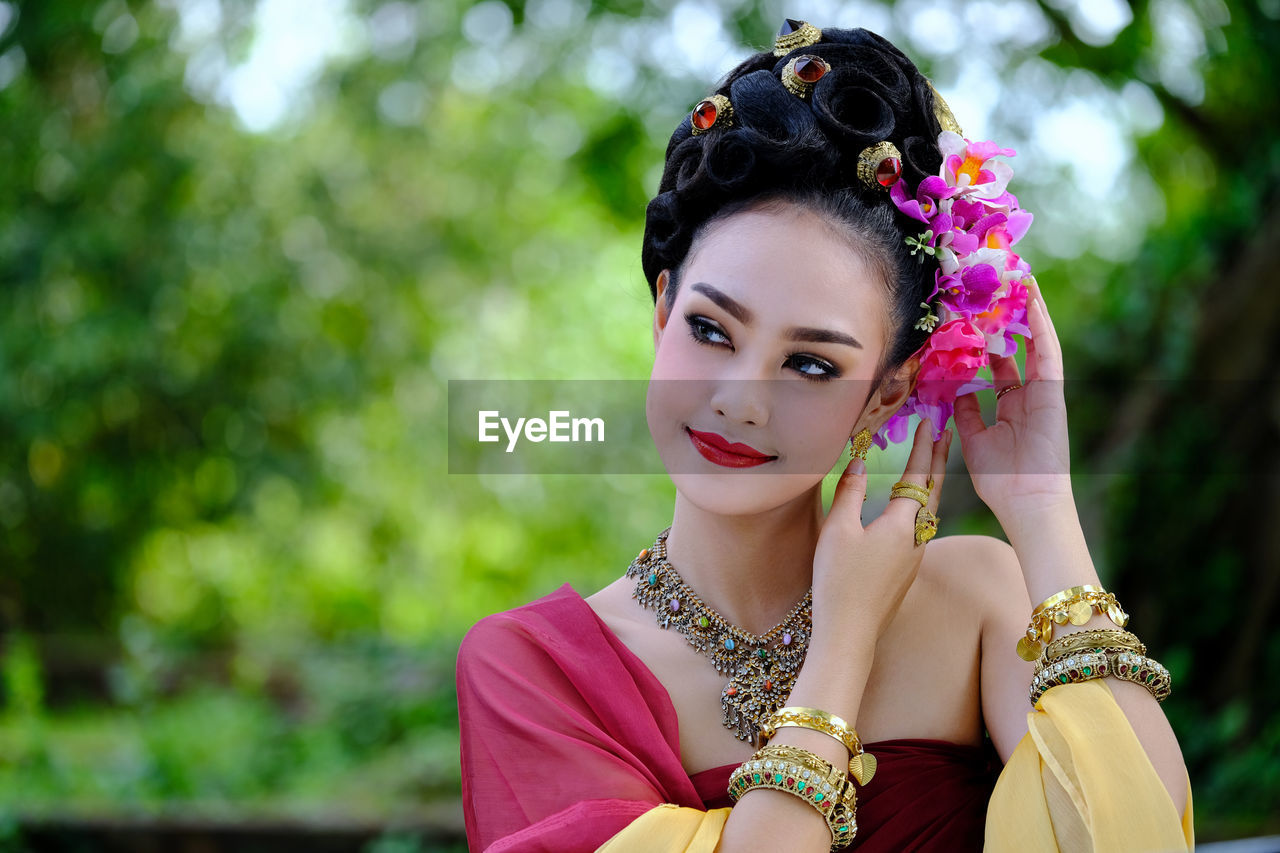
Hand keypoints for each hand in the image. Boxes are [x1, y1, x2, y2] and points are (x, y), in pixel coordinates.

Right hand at [809, 417, 950, 647]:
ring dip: (932, 483)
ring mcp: (914, 557)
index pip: (918, 475)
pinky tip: (910, 507)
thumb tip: (861, 461)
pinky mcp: (906, 570)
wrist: (850, 633)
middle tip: (946, 434)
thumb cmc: (839, 580)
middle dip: (939, 461)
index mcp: (902, 524)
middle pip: (934, 492)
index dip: (923, 447)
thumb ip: (851, 491)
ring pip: (930, 511)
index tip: (930, 422)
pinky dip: (921, 505)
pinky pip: (920, 527)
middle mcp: (917, 538)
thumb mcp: (838, 530)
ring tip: (931, 464)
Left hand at [952, 276, 1071, 520]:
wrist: (1025, 500)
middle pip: (1019, 348)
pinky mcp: (1054, 391)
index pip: (1001, 365)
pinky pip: (1048, 352)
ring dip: (1030, 312)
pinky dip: (1041, 326)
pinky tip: (1033, 301)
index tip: (976, 318)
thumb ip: (966, 413)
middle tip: (997, 290)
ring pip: (1037, 342)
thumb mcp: (974, 440)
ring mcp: (1044, 391)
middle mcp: (1029, 395)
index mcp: (1011, 407)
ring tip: (1021, 280)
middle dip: (1009, 320)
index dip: (990, 342)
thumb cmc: (1001, 478)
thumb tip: (956, 391)